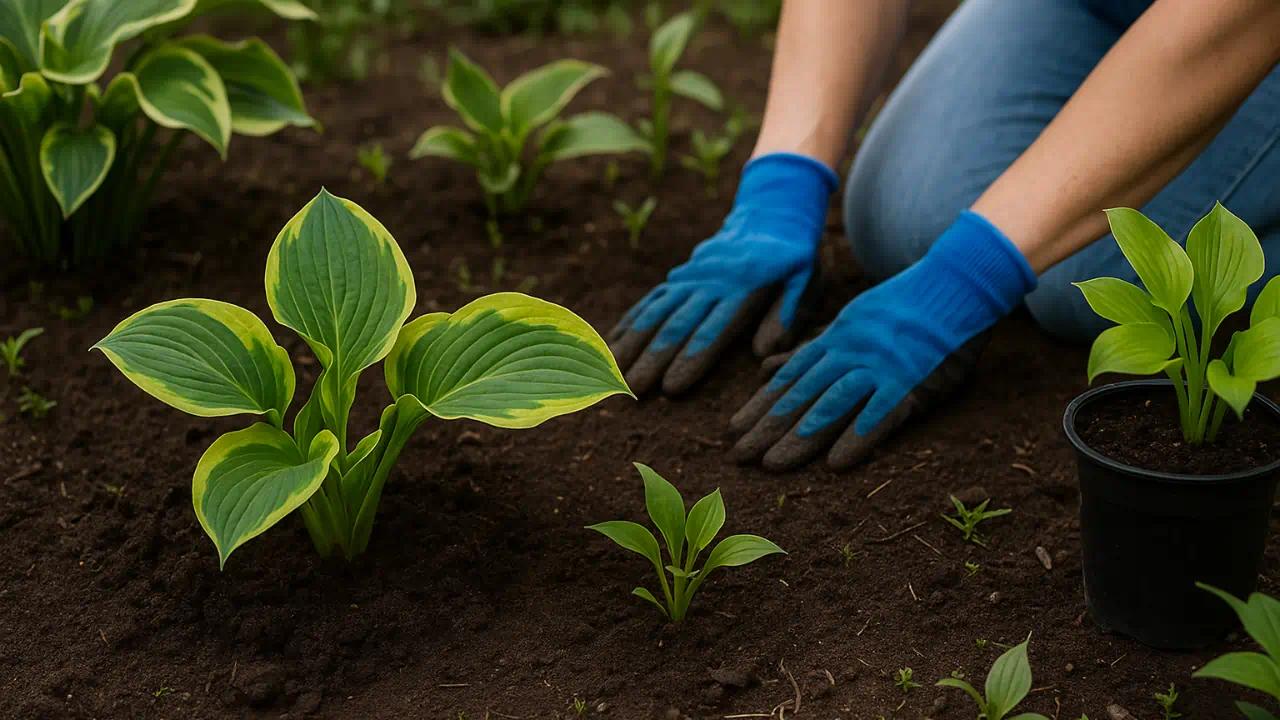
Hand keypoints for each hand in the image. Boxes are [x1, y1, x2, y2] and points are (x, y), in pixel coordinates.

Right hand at [608, 153, 839, 394]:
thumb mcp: (805, 280)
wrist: (771, 212)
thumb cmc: (795, 258)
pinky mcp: (680, 277)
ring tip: (611, 371)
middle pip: (676, 325)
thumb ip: (786, 315)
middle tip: (631, 389)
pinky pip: (651, 300)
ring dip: (632, 343)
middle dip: (652, 358)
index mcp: (743, 289)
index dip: (690, 359)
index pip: (713, 330)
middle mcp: (709, 283)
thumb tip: (762, 353)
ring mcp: (690, 278)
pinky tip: (610, 344)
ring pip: (656, 313)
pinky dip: (630, 322)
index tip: (670, 388)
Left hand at [730, 211, 1037, 470]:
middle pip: (801, 394)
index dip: (760, 405)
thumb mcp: (848, 322)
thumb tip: (763, 369)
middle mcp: (848, 352)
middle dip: (767, 428)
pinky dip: (859, 436)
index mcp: (834, 339)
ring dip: (800, 437)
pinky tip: (837, 463)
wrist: (956, 284)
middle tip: (738, 456)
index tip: (733, 430)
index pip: (789, 377)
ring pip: (831, 404)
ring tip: (773, 464)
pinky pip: (881, 412)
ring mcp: (879, 365)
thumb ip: (809, 349)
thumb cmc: (904, 309)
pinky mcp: (911, 379)